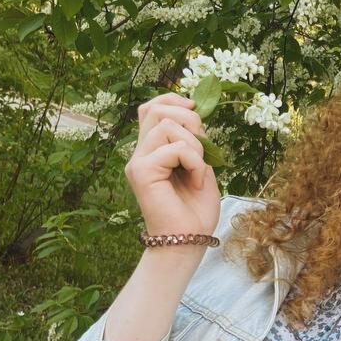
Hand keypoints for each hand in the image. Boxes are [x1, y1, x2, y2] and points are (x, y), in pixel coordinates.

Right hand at [124, 92, 220, 238]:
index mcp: (152, 150)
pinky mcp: (141, 172)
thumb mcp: (201, 166)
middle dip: (190, 120)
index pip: (151, 108)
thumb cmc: (195, 210)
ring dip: (194, 146)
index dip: (172, 100)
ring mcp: (138, 162)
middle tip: (203, 150)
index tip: (195, 107)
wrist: (188, 240)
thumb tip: (195, 112)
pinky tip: (196, 182)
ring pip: (166, 126)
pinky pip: (175, 148)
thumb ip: (194, 141)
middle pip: (157, 110)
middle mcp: (140, 153)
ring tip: (198, 171)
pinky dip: (194, 162)